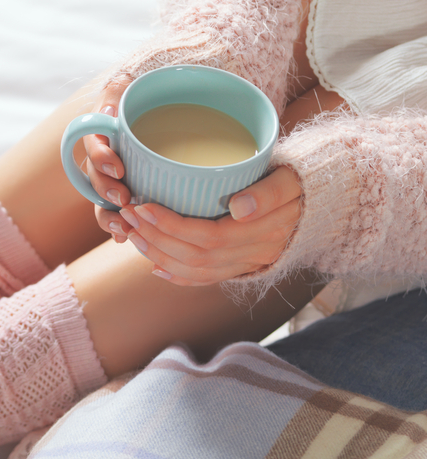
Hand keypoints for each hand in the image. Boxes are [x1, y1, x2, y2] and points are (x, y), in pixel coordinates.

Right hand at [79, 77, 133, 243]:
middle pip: (94, 179)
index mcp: (103, 132)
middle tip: (125, 198)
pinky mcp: (127, 196)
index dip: (101, 159)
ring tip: (123, 229)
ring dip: (109, 217)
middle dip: (106, 191)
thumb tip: (114, 104)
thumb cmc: (149, 94)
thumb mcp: (132, 86)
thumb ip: (120, 90)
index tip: (118, 167)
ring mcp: (113, 179)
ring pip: (101, 202)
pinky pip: (116, 216)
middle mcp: (103, 158)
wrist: (164, 108)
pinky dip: (119, 229)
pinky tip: (126, 240)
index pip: (92, 146)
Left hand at [114, 166, 301, 285]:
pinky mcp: (244, 267)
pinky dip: (178, 276)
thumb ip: (270, 192)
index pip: (208, 236)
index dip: (172, 225)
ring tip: (133, 234)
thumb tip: (239, 207)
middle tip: (128, 214)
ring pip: (196, 271)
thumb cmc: (307, 181)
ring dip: (159, 255)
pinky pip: (207, 280)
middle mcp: (254, 254)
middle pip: (195, 255)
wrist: (330, 203)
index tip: (143, 206)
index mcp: (264, 232)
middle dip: (156, 237)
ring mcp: (249, 264)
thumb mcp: (293, 178)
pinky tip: (155, 267)